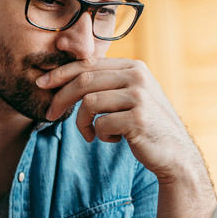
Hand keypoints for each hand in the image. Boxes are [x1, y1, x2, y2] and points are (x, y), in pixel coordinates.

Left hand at [37, 59, 201, 184]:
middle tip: (50, 114)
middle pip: (84, 80)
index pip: (88, 64)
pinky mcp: (138, 118)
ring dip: (82, 123)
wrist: (175, 153)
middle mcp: (137, 76)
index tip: (41, 83)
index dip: (61, 73)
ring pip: (89, 103)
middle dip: (61, 98)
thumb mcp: (129, 97)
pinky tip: (113, 140)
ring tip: (92, 134)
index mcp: (133, 67)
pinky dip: (101, 135)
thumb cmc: (145, 125)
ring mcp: (139, 96)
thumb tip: (64, 77)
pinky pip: (101, 124)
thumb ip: (106, 84)